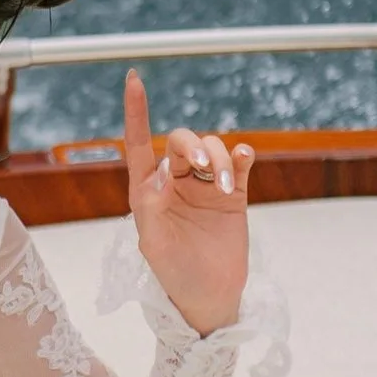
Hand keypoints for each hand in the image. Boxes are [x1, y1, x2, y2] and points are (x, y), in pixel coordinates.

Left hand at [122, 69, 253, 336]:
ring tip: (225, 185)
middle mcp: (175, 182)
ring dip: (220, 158)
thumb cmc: (174, 276)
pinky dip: (241, 156)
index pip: (138, 144)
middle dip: (194, 144)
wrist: (209, 298)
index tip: (133, 78)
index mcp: (148, 192)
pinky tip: (243, 160)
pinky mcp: (233, 194)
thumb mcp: (155, 246)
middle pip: (183, 141)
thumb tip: (161, 175)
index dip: (137, 112)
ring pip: (213, 148)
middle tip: (203, 165)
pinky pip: (238, 162)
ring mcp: (205, 186)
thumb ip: (153, 209)